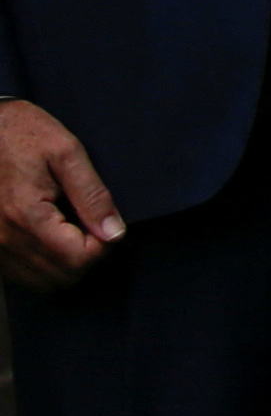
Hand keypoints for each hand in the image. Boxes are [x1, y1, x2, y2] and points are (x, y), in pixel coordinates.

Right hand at [0, 99, 115, 291]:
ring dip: (65, 263)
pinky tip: (51, 235)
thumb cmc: (22, 133)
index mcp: (27, 216)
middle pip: (61, 277)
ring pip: (41, 282)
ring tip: (71, 228)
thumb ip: (93, 194)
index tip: (107, 223)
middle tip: (92, 225)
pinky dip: (42, 264)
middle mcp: (5, 240)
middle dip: (86, 257)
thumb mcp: (66, 152)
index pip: (78, 259)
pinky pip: (20, 274)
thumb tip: (115, 233)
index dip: (103, 245)